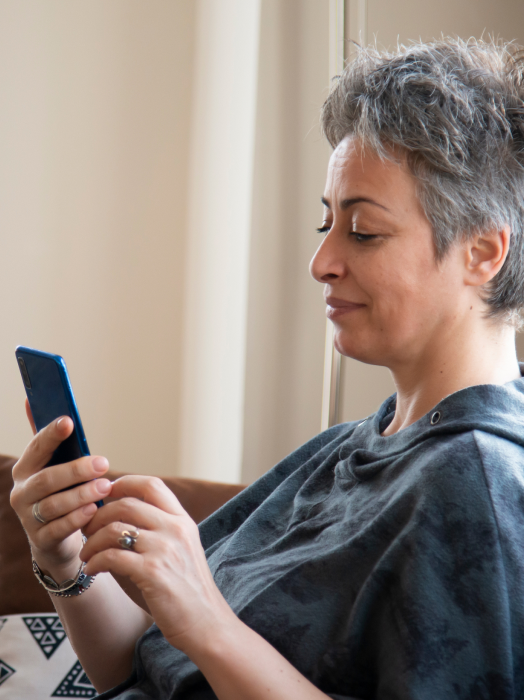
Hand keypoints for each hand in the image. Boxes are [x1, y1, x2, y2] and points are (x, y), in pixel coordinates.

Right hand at [10, 401, 111, 577]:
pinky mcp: (41, 540)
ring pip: (54, 504)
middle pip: (47, 479)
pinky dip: (77, 518)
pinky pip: (59, 529)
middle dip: (76, 470)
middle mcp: (22, 493)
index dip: (50, 434)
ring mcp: (29, 518)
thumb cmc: (61, 493)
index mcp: (25, 469)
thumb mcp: (55, 466)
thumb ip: (49, 439)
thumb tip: (32, 399)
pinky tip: (94, 510)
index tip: (69, 421)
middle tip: (103, 463)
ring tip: (105, 486)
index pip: (36, 448)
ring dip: (81, 494)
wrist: (55, 539)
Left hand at [80, 476, 234, 654]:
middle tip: (86, 530)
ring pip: (115, 528)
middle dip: (98, 516)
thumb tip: (109, 519)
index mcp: (182, 520)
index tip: (106, 496)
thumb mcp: (177, 550)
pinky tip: (93, 570)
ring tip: (87, 555)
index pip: (151, 485)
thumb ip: (152, 531)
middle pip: (126, 503)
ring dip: (92, 541)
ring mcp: (165, 549)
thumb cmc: (185, 589)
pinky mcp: (153, 572)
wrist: (205, 623)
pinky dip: (95, 562)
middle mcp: (175, 528)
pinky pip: (112, 556)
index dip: (124, 484)